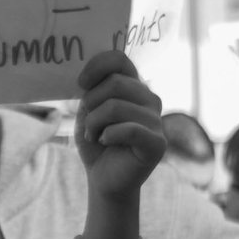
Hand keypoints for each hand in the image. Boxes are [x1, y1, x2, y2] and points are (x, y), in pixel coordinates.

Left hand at [74, 51, 164, 206]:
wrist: (104, 179)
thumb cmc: (97, 142)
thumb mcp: (89, 111)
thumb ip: (93, 90)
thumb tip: (88, 77)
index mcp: (135, 86)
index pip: (119, 59)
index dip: (97, 66)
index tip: (81, 83)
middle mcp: (150, 98)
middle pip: (114, 83)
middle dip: (91, 103)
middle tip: (88, 122)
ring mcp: (157, 121)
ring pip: (115, 107)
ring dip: (94, 123)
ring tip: (94, 136)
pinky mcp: (157, 143)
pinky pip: (128, 129)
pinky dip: (107, 136)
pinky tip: (105, 142)